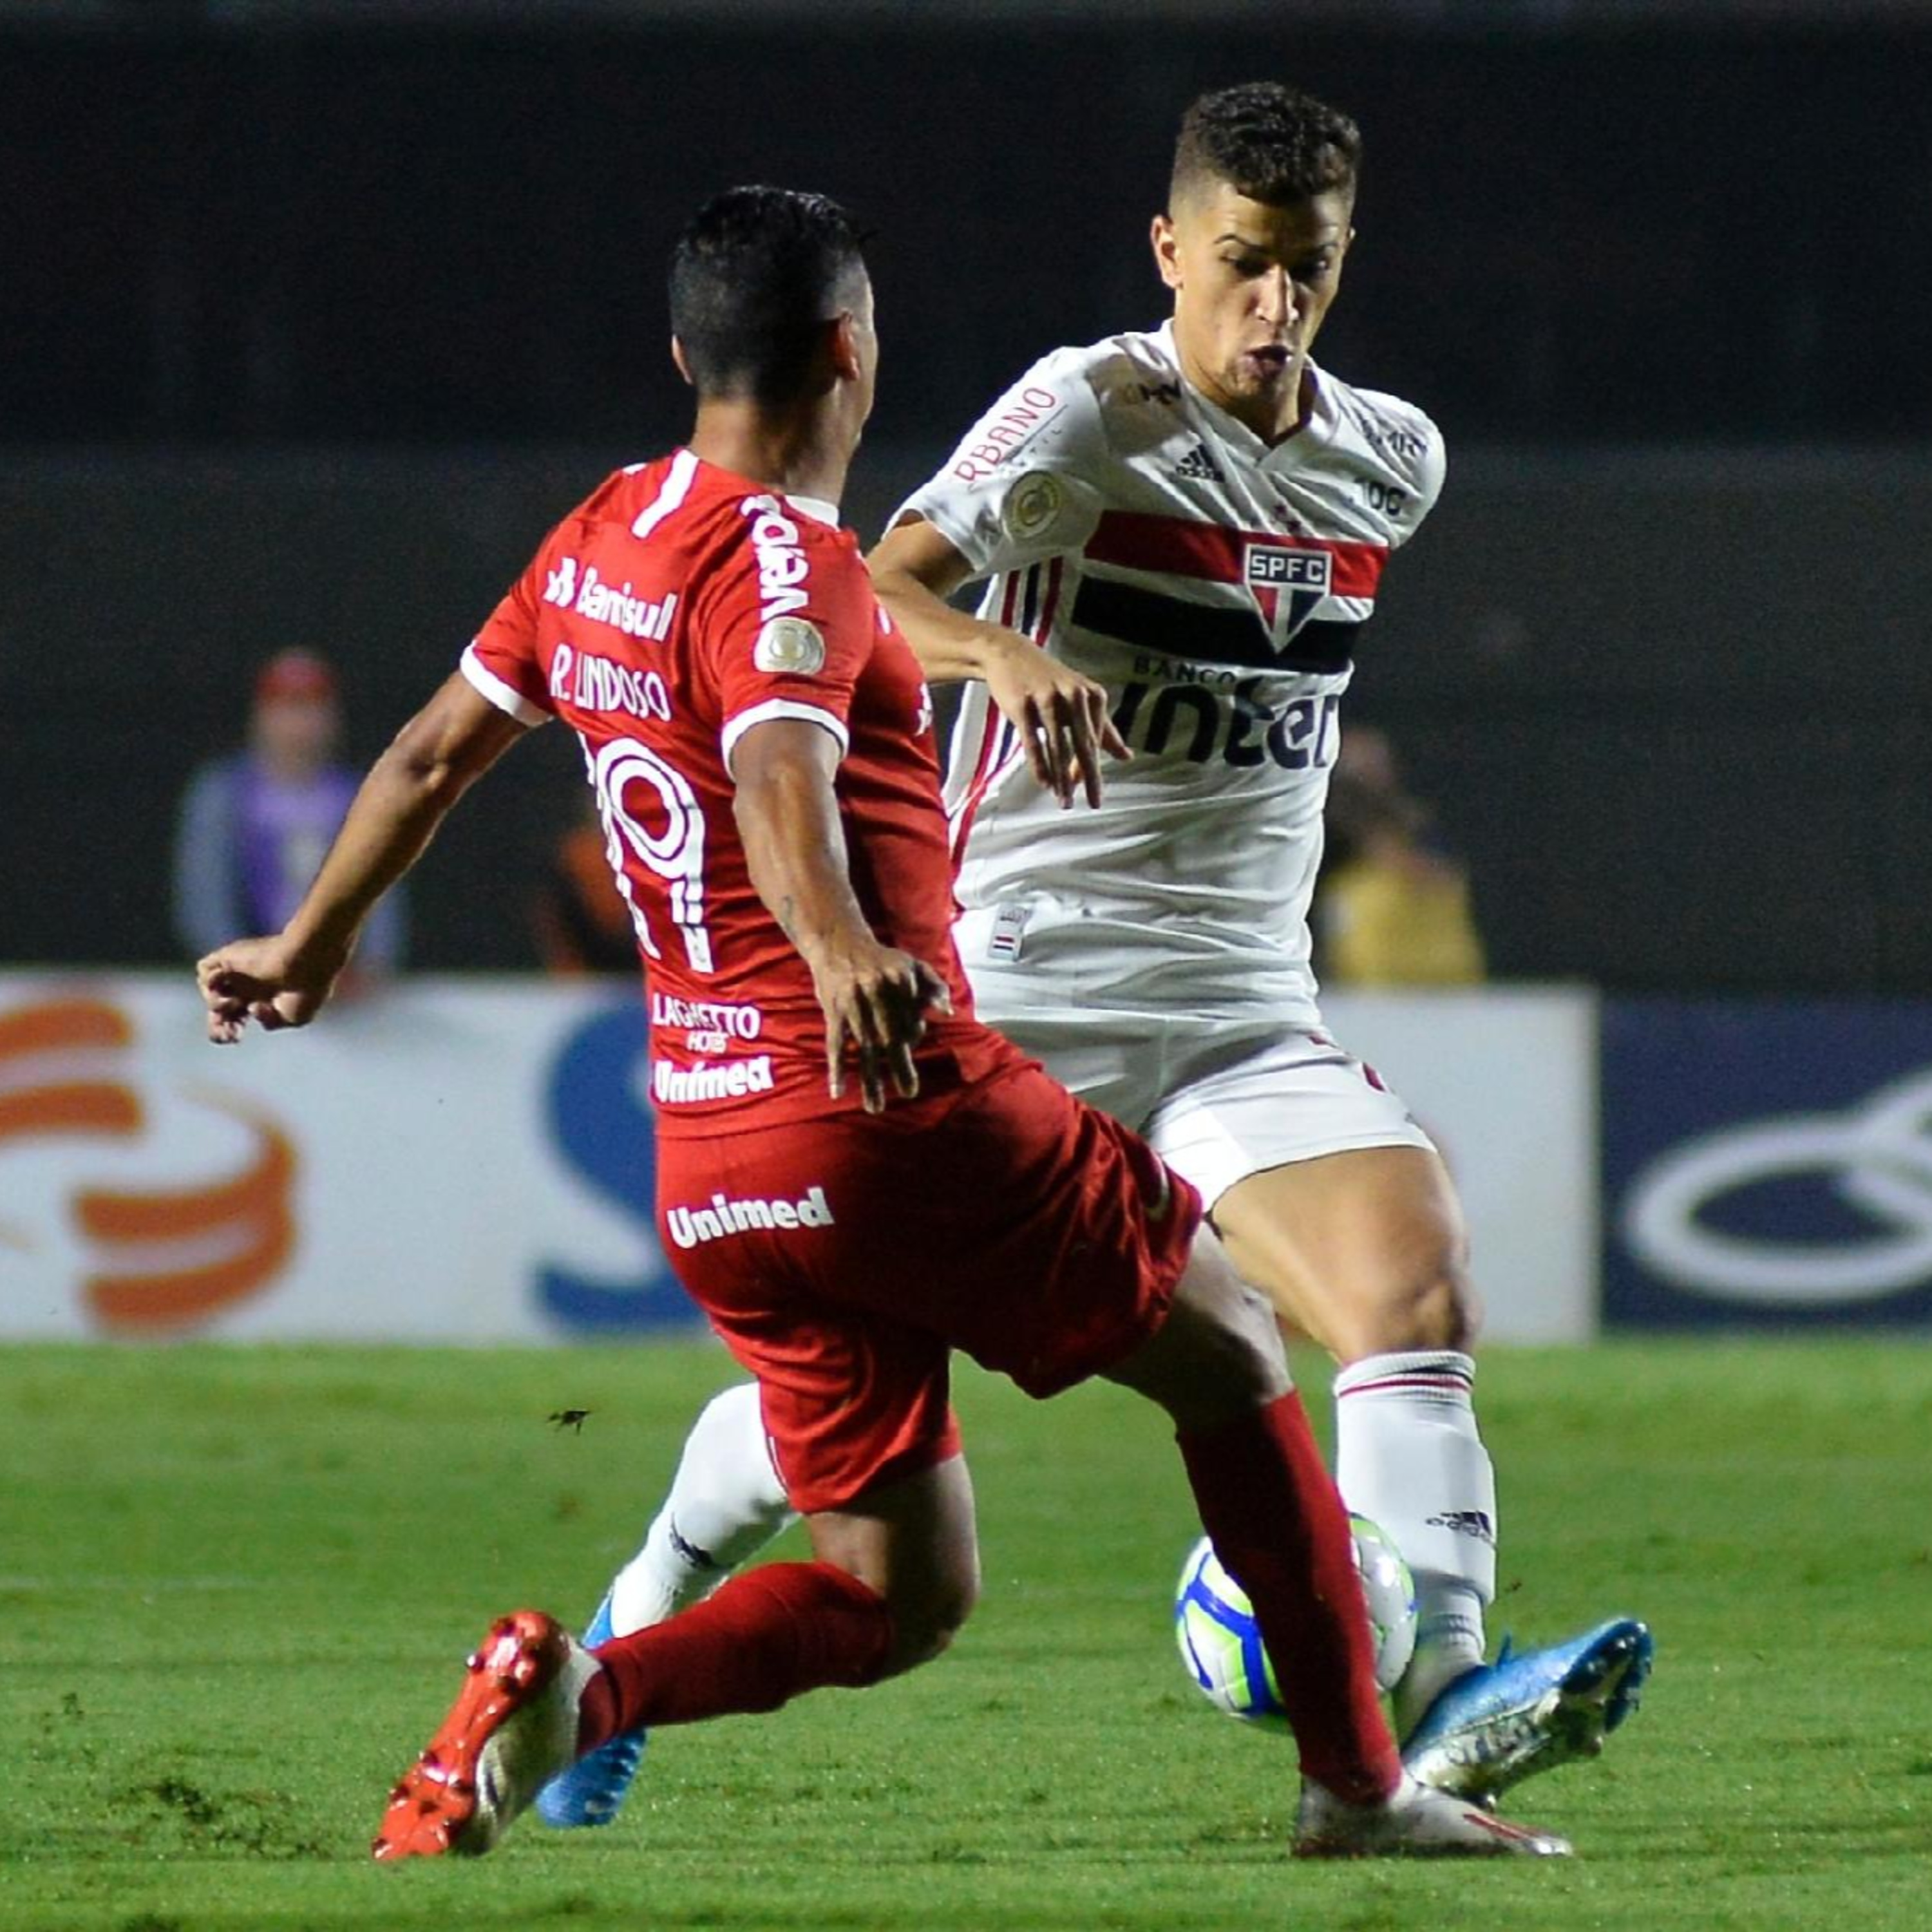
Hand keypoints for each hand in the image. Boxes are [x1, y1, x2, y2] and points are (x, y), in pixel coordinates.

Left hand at [196, 934, 346, 1043]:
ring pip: (209, 991)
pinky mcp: (229, 957)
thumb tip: (251, 1011)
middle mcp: (247, 985)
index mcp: (262, 999)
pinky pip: (203, 968)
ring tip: (236, 1002)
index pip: (235, 1017)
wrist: (305, 965)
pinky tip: (226, 983)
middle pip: (218, 1009)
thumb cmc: (305, 992)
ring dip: (215, 1003)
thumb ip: (272, 1022)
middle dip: (217, 1025)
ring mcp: (237, 972)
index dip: (230, 1030)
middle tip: (229, 1031)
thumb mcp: (295, 1019)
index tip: (236, 1037)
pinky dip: (209, 979)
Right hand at [811, 939, 954, 1112]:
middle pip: (891, 1037)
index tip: (910, 1043)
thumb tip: (947, 1012)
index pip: (912, 1018)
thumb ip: (934, 985)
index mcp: (899, 980)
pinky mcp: (833, 1011)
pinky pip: (835, 1044)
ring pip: (864, 1048)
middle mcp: (877, 992)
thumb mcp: (912, 964)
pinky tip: (837, 1092)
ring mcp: (853, 1004)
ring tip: (875, 1107)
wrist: (838, 941)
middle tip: (909, 1092)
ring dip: (869, 1079)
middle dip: (900, 1067)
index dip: (913, 1033)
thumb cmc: (881, 958)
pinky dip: (836, 1068)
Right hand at [980, 634, 1128, 808]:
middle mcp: (1073, 696)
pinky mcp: (1022, 705)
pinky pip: (1033, 742)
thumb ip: (1103, 729)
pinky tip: (1044, 783)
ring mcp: (1046, 700)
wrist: (1010, 655)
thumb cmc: (1049, 682)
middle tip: (1093, 804)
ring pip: (1058, 747)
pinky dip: (1040, 765)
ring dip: (1062, 778)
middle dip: (1089, 779)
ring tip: (1063, 800)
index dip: (1094, 770)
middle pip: (1083, 746)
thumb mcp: (1080, 699)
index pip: (1096, 741)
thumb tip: (1127, 757)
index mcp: (1092, 696)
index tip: (1093, 795)